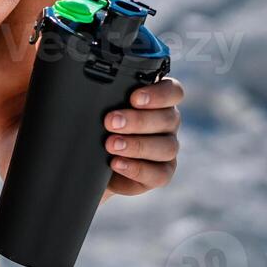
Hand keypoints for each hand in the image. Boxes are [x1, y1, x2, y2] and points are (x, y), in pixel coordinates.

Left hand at [102, 77, 182, 197]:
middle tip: (111, 122)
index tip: (134, 98)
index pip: (173, 91)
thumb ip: (108, 99)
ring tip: (111, 144)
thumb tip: (95, 95)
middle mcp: (168, 123)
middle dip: (138, 120)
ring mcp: (168, 149)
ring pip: (167, 147)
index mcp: (159, 101)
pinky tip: (117, 163)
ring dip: (137, 145)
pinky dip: (137, 169)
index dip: (158, 94)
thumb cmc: (99, 126)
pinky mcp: (162, 173)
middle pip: (169, 119)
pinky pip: (159, 174)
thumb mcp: (101, 109)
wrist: (93, 160)